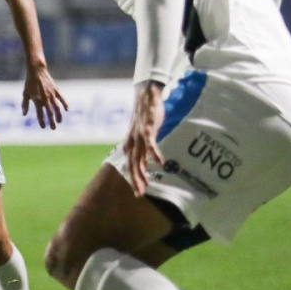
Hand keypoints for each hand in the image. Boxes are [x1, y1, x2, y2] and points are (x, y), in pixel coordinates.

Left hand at [23, 67, 68, 128]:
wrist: (37, 71)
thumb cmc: (29, 83)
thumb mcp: (25, 93)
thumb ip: (25, 104)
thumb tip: (24, 115)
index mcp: (37, 100)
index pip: (39, 114)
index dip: (42, 121)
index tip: (43, 127)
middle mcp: (45, 99)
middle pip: (49, 113)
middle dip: (52, 122)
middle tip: (53, 128)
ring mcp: (51, 94)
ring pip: (57, 107)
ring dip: (59, 115)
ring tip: (60, 122)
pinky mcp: (56, 90)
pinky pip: (62, 98)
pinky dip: (65, 104)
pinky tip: (67, 110)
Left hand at [124, 82, 165, 197]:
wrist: (146, 95)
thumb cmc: (146, 115)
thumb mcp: (142, 133)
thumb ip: (143, 146)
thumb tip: (147, 159)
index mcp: (130, 143)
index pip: (131, 165)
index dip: (133, 179)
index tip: (138, 192)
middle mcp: (132, 141)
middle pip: (133, 165)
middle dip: (136, 180)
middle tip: (139, 194)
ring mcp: (139, 135)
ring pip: (139, 158)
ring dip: (142, 172)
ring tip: (146, 185)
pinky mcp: (148, 128)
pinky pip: (150, 144)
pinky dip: (154, 154)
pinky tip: (160, 163)